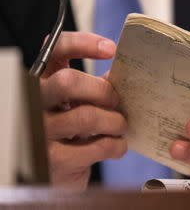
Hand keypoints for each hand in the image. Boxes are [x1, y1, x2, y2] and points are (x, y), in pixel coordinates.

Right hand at [40, 32, 126, 188]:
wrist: (59, 173)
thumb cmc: (73, 132)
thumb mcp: (80, 103)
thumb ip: (96, 86)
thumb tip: (128, 72)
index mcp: (44, 82)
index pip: (55, 50)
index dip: (82, 43)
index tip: (111, 49)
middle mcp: (35, 103)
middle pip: (68, 82)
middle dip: (102, 90)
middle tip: (116, 101)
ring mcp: (40, 132)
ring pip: (86, 116)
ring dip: (114, 121)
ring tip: (120, 126)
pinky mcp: (53, 160)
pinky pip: (97, 146)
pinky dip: (116, 145)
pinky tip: (117, 146)